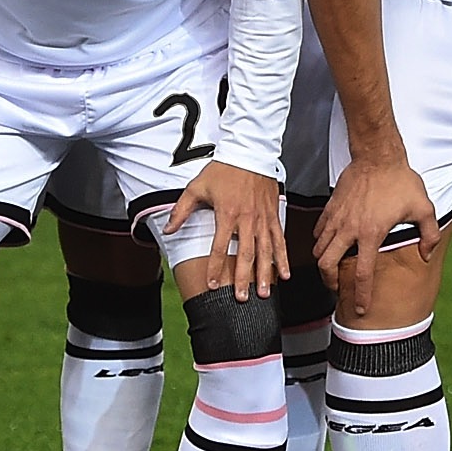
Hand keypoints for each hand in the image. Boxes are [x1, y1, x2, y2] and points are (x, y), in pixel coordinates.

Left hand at [168, 160, 290, 301]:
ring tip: (264, 293)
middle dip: (244, 278)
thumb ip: (181, 211)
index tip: (213, 285)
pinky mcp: (274, 215)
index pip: (220, 247)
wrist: (249, 152)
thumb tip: (167, 230)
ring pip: (266, 251)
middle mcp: (248, 219)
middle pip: (247, 254)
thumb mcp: (196, 187)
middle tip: (243, 298)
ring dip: (266, 273)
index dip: (216, 268)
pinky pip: (280, 240)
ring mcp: (263, 218)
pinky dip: (283, 257)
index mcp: (227, 214)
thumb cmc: (223, 170)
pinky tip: (284, 274)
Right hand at [313, 148, 439, 289]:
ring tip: (333, 266)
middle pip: (326, 265)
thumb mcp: (424, 208)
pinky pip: (317, 231)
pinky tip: (331, 242)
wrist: (378, 156)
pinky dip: (321, 241)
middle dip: (330, 281)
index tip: (361, 309)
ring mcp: (336, 218)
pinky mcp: (330, 207)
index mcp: (371, 234)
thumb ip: (429, 235)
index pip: (363, 274)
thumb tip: (426, 255)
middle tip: (338, 286)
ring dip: (324, 261)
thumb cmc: (401, 181)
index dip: (361, 296)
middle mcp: (349, 230)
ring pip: (318, 249)